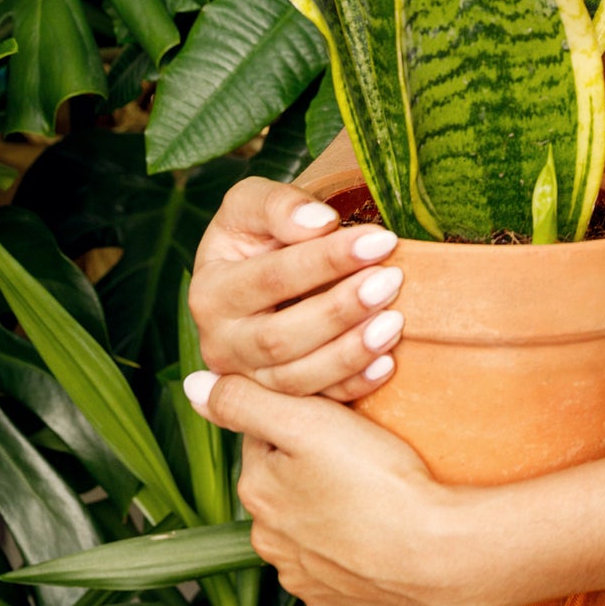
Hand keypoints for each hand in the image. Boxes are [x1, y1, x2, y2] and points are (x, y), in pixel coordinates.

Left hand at [183, 372, 503, 605]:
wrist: (435, 554)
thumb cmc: (376, 481)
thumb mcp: (309, 422)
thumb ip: (246, 400)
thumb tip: (192, 385)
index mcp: (257, 491)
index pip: (267, 436)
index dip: (303, 415)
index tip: (338, 413)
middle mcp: (269, 540)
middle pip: (286, 481)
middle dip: (313, 463)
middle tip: (361, 447)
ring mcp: (303, 577)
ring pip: (310, 522)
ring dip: (330, 505)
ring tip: (374, 487)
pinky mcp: (337, 601)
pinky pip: (336, 562)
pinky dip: (351, 544)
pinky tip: (379, 526)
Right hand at [187, 177, 404, 402]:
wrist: (259, 269)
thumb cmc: (258, 231)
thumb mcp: (252, 202)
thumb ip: (279, 205)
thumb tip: (319, 223)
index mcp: (210, 291)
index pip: (273, 276)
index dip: (328, 259)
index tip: (381, 240)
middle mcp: (220, 342)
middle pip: (280, 337)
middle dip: (341, 310)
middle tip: (392, 281)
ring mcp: (246, 379)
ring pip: (296, 378)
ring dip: (350, 352)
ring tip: (394, 321)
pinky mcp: (275, 402)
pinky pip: (314, 403)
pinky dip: (352, 385)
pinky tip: (387, 363)